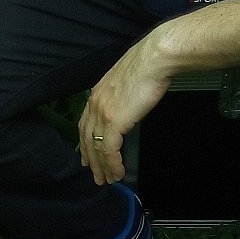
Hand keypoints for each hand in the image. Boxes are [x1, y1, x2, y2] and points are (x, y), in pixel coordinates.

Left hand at [78, 33, 173, 185]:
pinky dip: (113, 164)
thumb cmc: (149, 64)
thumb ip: (121, 95)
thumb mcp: (127, 80)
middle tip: (96, 175)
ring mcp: (103, 113)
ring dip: (102, 167)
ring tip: (107, 180)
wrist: (155, 58)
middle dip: (91, 160)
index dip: (84, 143)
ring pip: (97, 148)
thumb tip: (128, 104)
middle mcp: (95, 104)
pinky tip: (118, 173)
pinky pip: (109, 150)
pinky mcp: (114, 122)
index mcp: (97, 94)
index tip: (86, 156)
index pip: (85, 124)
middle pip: (87, 139)